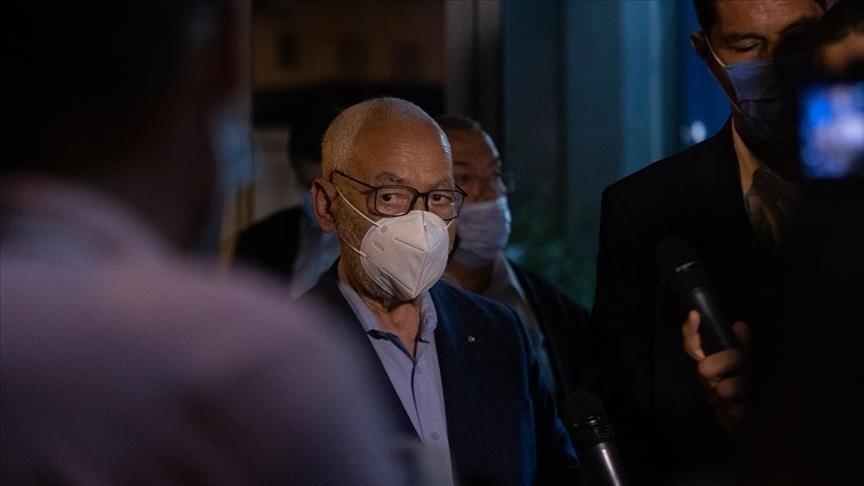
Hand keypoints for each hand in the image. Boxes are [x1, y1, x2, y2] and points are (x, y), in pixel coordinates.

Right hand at [681, 310, 750, 432]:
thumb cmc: (749, 386)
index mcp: (711, 367)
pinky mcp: (730, 421)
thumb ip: (742, 343)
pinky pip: (736, 413)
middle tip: (746, 360)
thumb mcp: (746, 361)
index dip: (691, 332)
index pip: (692, 347)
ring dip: (744, 385)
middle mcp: (710, 384)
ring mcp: (718, 403)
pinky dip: (746, 409)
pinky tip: (753, 405)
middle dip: (729, 360)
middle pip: (705, 368)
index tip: (696, 314)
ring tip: (756, 385)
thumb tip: (739, 326)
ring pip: (725, 389)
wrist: (758, 422)